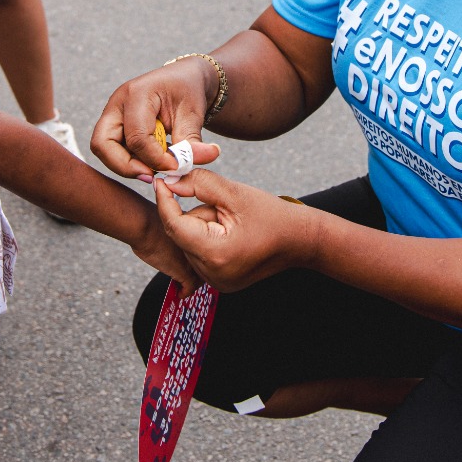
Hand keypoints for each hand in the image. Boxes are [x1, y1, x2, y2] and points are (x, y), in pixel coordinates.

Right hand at [91, 60, 221, 179]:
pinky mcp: (115, 124)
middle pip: (103, 143)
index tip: (176, 167)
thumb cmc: (188, 90)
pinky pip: (113, 149)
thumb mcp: (194, 114)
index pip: (136, 137)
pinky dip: (130, 160)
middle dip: (125, 166)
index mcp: (137, 93)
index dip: (155, 159)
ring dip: (127, 165)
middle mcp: (117, 103)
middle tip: (152, 175)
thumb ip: (191, 142)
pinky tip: (153, 161)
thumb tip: (191, 165)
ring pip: (103, 149)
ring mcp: (112, 113)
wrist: (183, 78)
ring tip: (155, 168)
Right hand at [131, 208, 201, 295]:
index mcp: (197, 234)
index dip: (198, 256)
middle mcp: (199, 249)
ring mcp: (193, 262)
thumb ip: (173, 230)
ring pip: (199, 276)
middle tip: (191, 275)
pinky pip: (190, 287)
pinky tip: (180, 294)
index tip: (192, 260)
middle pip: (204, 263)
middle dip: (198, 270)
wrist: (147, 226)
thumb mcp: (168, 222)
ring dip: (193, 282)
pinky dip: (185, 292)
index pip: (204, 249)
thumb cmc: (151, 221)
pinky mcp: (185, 274)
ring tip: (185, 287)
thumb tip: (164, 233)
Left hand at [154, 169, 319, 291]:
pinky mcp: (220, 282)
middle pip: (181, 234)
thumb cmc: (271, 214)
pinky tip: (231, 233)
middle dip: (194, 213)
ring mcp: (216, 283)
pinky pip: (199, 254)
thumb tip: (168, 181)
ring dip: (201, 226)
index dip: (165, 200)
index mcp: (215, 254)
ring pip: (189, 243)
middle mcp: (212, 275)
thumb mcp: (234, 193)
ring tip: (232, 221)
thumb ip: (198, 184)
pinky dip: (207, 238)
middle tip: (221, 204)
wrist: (300, 241)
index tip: (161, 179)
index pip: (175, 224)